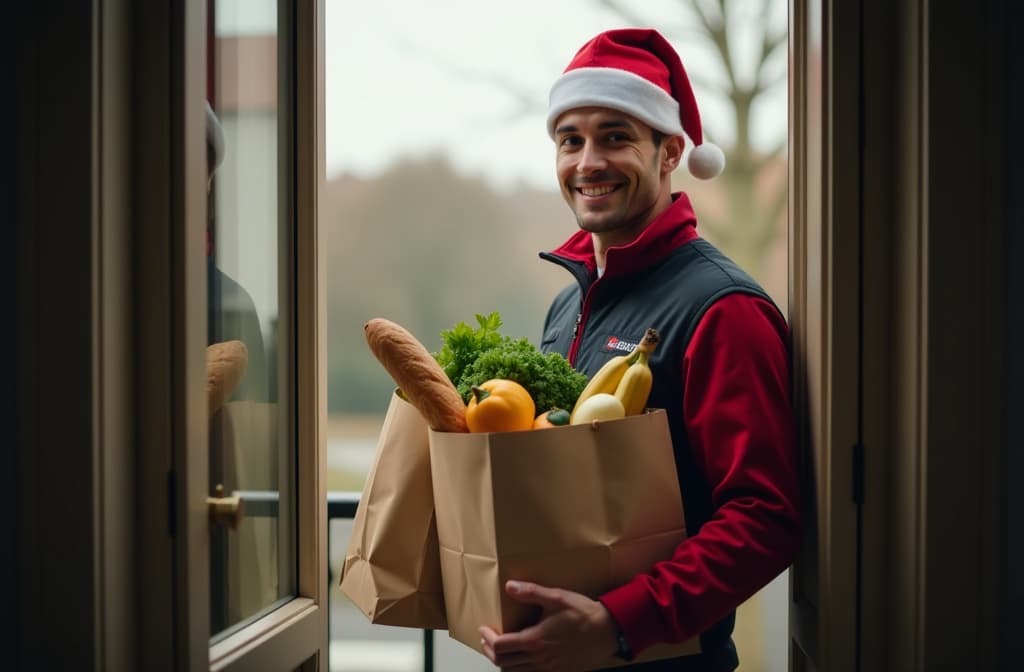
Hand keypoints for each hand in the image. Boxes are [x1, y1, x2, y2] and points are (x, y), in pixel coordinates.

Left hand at [478, 580, 618, 670]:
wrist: (608, 631)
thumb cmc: (583, 613)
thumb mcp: (556, 597)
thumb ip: (531, 593)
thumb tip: (509, 587)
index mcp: (535, 640)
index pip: (500, 646)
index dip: (487, 638)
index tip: (483, 628)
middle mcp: (539, 658)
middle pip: (503, 663)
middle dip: (490, 651)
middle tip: (487, 639)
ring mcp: (548, 668)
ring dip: (503, 661)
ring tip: (500, 648)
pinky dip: (519, 668)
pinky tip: (521, 657)